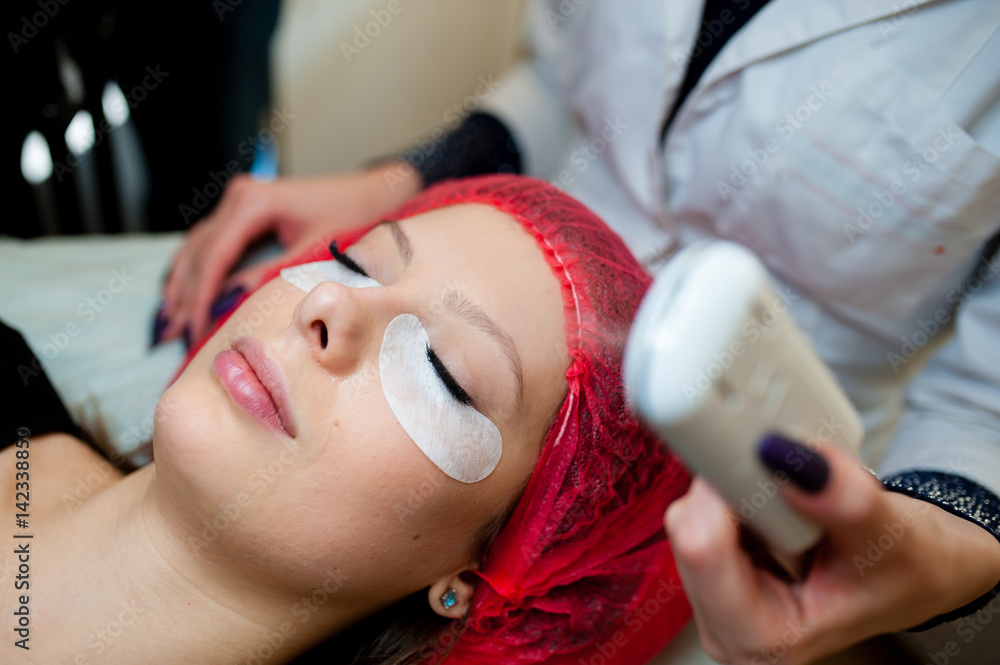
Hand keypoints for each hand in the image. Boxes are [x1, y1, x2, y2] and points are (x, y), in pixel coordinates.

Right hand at [158, 161, 421, 345]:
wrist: (377, 191)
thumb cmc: (355, 216)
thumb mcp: (316, 251)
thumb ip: (273, 274)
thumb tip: (235, 300)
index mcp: (253, 203)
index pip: (214, 257)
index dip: (201, 297)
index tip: (194, 329)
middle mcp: (240, 197)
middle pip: (198, 252)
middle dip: (184, 295)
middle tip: (171, 334)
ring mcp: (241, 201)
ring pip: (197, 246)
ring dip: (182, 284)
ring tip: (169, 322)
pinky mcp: (248, 211)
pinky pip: (211, 243)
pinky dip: (197, 270)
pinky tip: (185, 295)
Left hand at [664, 439, 999, 663]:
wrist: (911, 570)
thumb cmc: (905, 570)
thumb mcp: (892, 536)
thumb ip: (844, 501)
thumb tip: (792, 460)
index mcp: (763, 638)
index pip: (703, 548)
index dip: (726, 489)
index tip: (761, 452)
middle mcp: (726, 627)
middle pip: (690, 527)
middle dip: (733, 488)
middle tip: (787, 475)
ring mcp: (715, 601)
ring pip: (691, 513)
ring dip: (734, 488)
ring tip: (791, 496)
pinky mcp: (712, 574)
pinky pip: (699, 511)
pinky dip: (732, 492)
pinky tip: (775, 502)